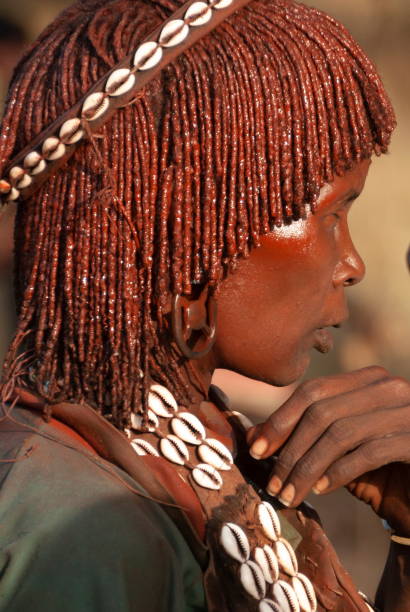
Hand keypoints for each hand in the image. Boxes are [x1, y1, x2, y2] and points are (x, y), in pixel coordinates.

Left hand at [247, 366, 409, 534]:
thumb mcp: (335, 454)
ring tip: (288, 494)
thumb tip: (251, 436)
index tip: (256, 451)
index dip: (280, 419)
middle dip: (290, 448)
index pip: (313, 391)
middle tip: (272, 483)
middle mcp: (390, 387)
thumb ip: (300, 439)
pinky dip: (338, 472)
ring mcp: (407, 410)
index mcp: (369, 380)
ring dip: (307, 467)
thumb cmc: (380, 475)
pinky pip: (367, 452)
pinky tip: (320, 490)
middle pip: (322, 410)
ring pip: (340, 432)